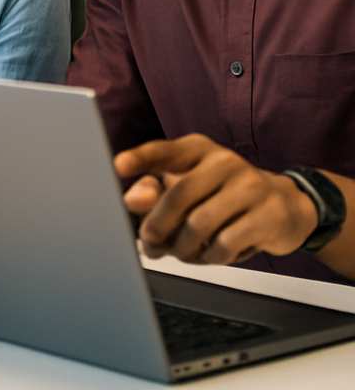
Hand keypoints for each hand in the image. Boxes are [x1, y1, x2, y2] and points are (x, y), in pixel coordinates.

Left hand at [114, 134, 318, 265]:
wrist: (287, 206)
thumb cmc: (225, 194)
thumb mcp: (190, 184)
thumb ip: (156, 190)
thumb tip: (132, 199)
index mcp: (198, 149)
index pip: (165, 151)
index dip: (141, 158)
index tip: (118, 165)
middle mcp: (224, 161)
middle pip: (178, 195)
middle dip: (157, 225)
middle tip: (149, 243)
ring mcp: (250, 187)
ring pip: (199, 224)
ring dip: (182, 247)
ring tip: (181, 252)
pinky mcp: (269, 216)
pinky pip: (225, 244)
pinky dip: (210, 256)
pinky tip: (210, 254)